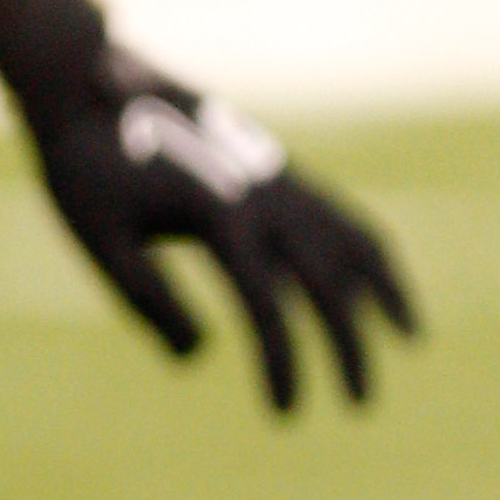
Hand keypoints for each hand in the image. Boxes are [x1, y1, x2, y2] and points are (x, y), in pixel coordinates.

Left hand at [32, 52, 419, 412]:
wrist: (90, 86)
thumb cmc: (88, 170)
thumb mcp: (100, 240)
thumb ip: (149, 301)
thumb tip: (200, 355)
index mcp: (219, 212)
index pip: (264, 299)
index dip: (281, 359)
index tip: (289, 413)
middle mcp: (263, 195)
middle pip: (325, 277)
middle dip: (349, 344)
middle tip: (360, 406)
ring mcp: (280, 182)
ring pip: (353, 239)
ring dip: (383, 293)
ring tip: (410, 340)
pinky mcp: (282, 178)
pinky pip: (345, 219)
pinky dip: (373, 257)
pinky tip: (382, 291)